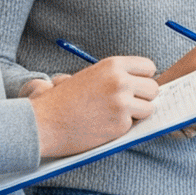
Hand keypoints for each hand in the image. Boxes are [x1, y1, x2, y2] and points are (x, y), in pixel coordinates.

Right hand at [29, 56, 158, 159]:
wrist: (42, 123)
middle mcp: (120, 81)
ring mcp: (122, 103)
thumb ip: (114, 76)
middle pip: (153, 88)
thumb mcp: (88, 76)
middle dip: (143, 98)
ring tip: (113, 116)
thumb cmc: (62, 100)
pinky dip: (122, 128)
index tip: (134, 87)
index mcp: (113, 65)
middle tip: (127, 105)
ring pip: (149, 108)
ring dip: (136, 114)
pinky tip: (103, 126)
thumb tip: (140, 81)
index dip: (142, 79)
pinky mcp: (120, 124)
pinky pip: (133, 125)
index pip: (148, 67)